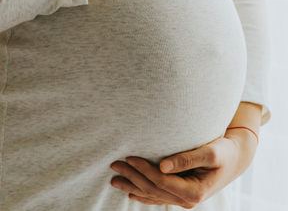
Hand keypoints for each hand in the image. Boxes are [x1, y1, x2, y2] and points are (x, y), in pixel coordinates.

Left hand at [110, 129, 257, 207]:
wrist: (236, 158)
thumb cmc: (224, 151)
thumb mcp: (210, 152)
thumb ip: (187, 158)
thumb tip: (162, 165)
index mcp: (194, 191)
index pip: (161, 181)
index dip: (143, 170)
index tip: (129, 158)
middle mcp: (188, 200)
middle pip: (153, 190)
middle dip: (132, 178)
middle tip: (114, 166)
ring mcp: (184, 199)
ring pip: (153, 195)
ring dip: (133, 186)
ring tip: (114, 180)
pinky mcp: (182, 194)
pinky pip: (159, 197)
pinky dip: (143, 194)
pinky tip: (131, 192)